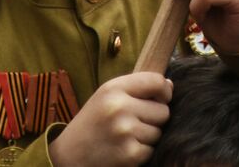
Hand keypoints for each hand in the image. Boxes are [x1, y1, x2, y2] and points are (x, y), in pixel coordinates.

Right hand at [47, 72, 170, 166]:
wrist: (68, 156)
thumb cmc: (92, 124)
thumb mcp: (106, 96)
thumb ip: (136, 88)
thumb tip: (170, 85)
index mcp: (113, 88)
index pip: (157, 81)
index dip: (165, 91)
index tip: (162, 97)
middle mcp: (119, 107)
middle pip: (163, 110)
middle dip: (154, 119)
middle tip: (134, 123)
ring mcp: (125, 132)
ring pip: (159, 132)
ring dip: (148, 137)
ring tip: (126, 137)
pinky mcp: (130, 154)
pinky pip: (151, 150)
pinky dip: (142, 152)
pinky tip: (124, 150)